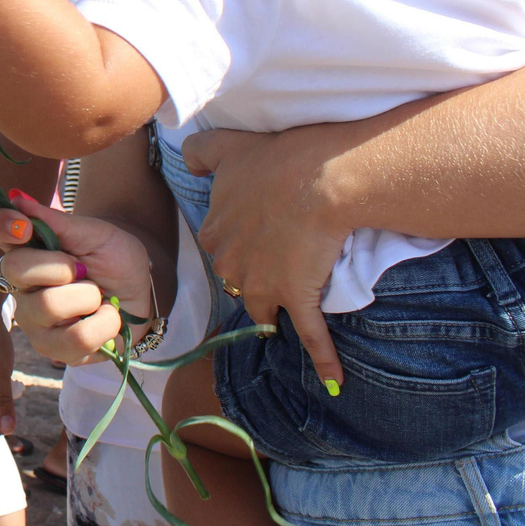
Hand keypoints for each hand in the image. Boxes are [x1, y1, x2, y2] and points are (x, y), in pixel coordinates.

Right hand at [0, 195, 154, 366]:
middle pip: (14, 269)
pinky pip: (75, 339)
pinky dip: (104, 323)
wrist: (142, 290)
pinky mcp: (54, 350)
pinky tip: (105, 317)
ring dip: (88, 297)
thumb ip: (55, 221)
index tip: (24, 226)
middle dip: (60, 266)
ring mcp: (33, 320)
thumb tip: (17, 198)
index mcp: (23, 248)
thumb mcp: (93, 232)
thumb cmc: (113, 256)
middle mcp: (19, 285)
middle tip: (83, 270)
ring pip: (47, 306)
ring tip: (98, 298)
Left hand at [183, 127, 349, 388]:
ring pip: (263, 310)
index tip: (250, 240)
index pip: (217, 246)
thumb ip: (200, 152)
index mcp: (215, 231)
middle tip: (273, 270)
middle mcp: (232, 265)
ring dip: (272, 316)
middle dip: (251, 279)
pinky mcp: (298, 298)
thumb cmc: (273, 159)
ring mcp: (263, 286)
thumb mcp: (226, 144)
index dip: (235, 243)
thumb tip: (190, 163)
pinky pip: (312, 337)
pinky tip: (334, 382)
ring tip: (284, 320)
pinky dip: (324, 360)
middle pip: (237, 280)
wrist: (317, 178)